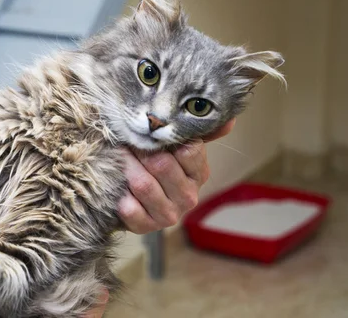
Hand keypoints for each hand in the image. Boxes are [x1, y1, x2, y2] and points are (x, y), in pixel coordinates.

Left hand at [81, 119, 235, 317]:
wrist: (135, 200)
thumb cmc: (158, 167)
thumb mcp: (179, 148)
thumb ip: (198, 132)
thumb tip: (230, 118)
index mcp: (199, 174)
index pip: (189, 150)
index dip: (164, 137)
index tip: (150, 128)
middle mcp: (188, 197)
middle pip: (162, 165)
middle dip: (141, 149)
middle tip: (127, 138)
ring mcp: (168, 215)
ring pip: (143, 184)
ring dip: (126, 166)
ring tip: (118, 154)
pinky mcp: (145, 227)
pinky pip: (129, 208)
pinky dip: (120, 194)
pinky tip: (117, 185)